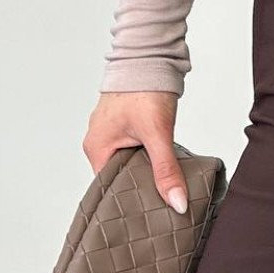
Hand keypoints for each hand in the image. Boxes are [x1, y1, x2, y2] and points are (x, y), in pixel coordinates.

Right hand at [82, 91, 188, 213]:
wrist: (151, 57)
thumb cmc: (145, 89)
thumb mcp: (158, 134)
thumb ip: (166, 169)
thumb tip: (176, 202)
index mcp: (97, 148)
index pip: (110, 188)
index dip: (129, 201)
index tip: (149, 215)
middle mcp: (100, 141)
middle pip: (120, 177)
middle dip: (141, 188)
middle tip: (164, 206)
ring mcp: (113, 132)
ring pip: (130, 163)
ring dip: (147, 172)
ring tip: (167, 190)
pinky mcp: (127, 125)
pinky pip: (136, 150)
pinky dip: (150, 158)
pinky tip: (165, 166)